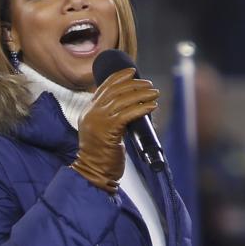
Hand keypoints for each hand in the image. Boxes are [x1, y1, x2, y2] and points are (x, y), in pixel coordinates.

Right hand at [73, 68, 158, 192]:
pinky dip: (142, 108)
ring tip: (155, 93)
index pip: (104, 87)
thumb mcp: (101, 131)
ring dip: (142, 94)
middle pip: (116, 90)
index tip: (132, 71)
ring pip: (123, 100)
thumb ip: (109, 117)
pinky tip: (152, 106)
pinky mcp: (109, 130)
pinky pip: (128, 113)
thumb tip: (129, 105)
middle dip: (135, 85)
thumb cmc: (101, 157)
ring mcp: (99, 121)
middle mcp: (92, 113)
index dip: (119, 77)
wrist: (94, 173)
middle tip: (149, 85)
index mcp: (88, 111)